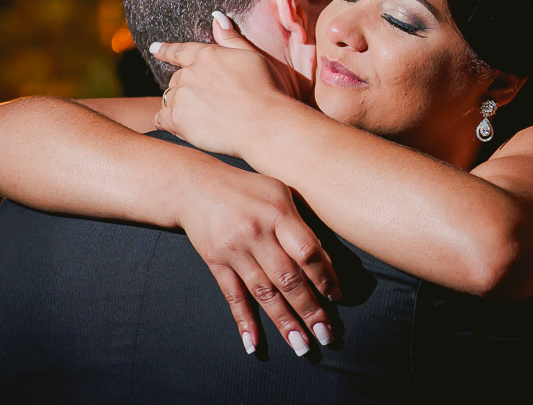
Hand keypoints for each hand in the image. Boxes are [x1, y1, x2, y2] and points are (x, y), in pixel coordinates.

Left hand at [150, 13, 295, 156]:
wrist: (266, 124)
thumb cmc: (266, 91)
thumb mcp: (253, 57)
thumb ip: (231, 39)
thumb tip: (217, 17)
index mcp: (207, 55)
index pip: (180, 51)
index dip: (166, 50)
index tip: (155, 49)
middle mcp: (190, 73)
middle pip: (177, 79)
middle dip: (187, 88)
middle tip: (208, 101)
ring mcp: (181, 96)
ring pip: (169, 99)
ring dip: (181, 105)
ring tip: (204, 116)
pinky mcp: (177, 119)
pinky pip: (161, 119)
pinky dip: (170, 122)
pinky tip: (185, 127)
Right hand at [177, 161, 342, 355]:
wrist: (195, 186)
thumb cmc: (249, 189)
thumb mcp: (280, 193)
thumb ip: (301, 225)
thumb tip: (323, 260)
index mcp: (278, 213)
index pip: (307, 251)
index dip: (325, 276)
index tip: (337, 296)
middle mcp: (256, 233)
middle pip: (287, 278)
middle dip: (309, 310)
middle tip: (326, 335)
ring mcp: (234, 250)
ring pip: (263, 292)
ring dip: (284, 322)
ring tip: (301, 346)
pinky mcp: (216, 262)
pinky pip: (232, 296)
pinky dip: (244, 320)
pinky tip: (254, 343)